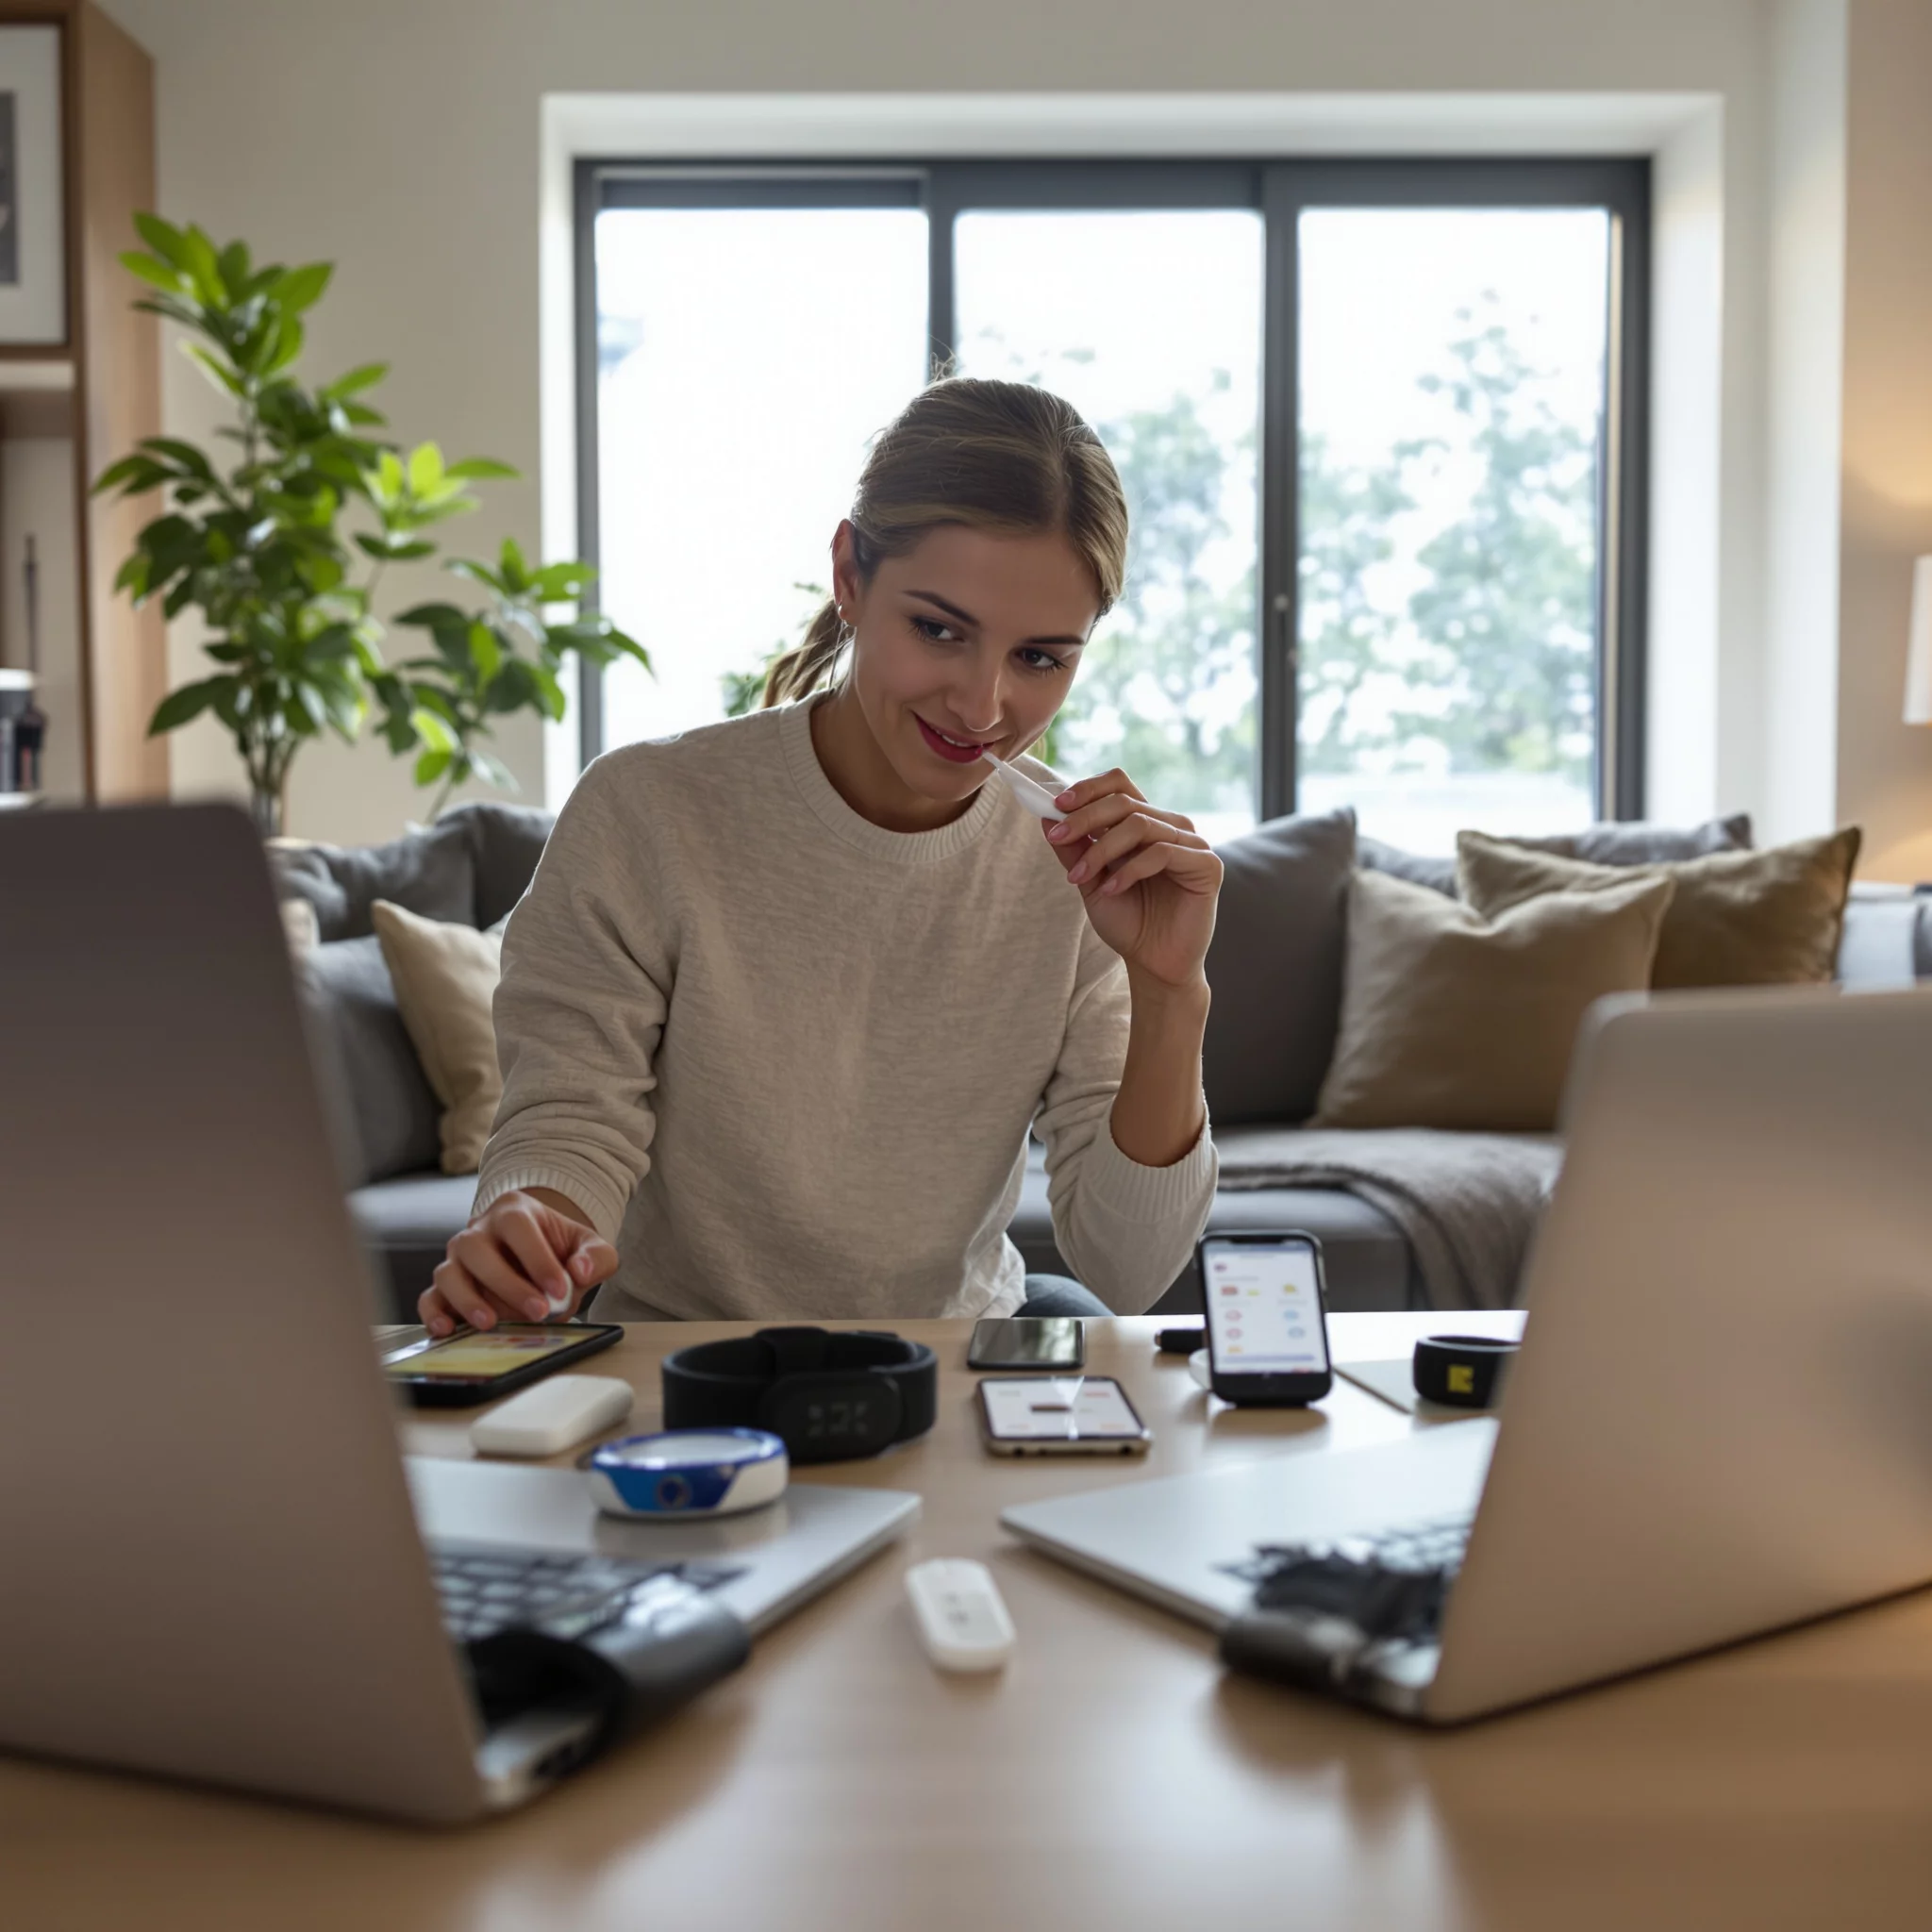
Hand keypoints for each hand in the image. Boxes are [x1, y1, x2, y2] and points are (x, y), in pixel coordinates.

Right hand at [419, 1191, 618, 1337]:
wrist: (541, 1256)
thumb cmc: (562, 1251)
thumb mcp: (589, 1247)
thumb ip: (595, 1256)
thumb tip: (579, 1271)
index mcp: (513, 1211)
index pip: (517, 1226)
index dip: (536, 1258)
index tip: (559, 1290)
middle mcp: (478, 1230)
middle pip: (477, 1248)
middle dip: (508, 1284)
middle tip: (538, 1312)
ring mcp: (457, 1258)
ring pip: (448, 1272)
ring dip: (467, 1299)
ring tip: (491, 1323)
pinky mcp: (445, 1287)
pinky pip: (430, 1298)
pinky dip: (434, 1314)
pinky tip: (448, 1330)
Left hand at [1044, 769, 1221, 990]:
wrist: (1153, 962)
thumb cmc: (1127, 921)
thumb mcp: (1090, 881)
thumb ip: (1074, 850)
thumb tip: (1046, 816)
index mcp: (1144, 823)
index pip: (1119, 785)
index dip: (1088, 789)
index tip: (1056, 805)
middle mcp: (1169, 826)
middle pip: (1125, 802)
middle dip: (1085, 818)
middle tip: (1058, 837)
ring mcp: (1191, 844)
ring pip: (1140, 825)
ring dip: (1102, 849)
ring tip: (1081, 877)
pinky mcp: (1207, 865)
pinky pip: (1163, 852)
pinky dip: (1129, 870)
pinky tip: (1111, 890)